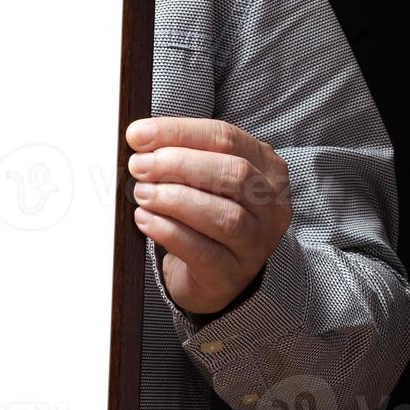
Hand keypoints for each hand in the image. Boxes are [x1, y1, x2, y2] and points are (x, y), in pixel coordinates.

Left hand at [126, 117, 291, 315]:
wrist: (211, 276)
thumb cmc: (205, 216)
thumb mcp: (203, 180)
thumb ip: (181, 156)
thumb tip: (140, 139)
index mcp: (267, 168)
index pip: (227, 138)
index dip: (180, 133)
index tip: (138, 135)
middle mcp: (270, 205)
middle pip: (233, 174)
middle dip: (179, 165)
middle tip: (140, 166)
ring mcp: (257, 243)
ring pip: (225, 216)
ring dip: (176, 200)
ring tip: (142, 194)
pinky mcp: (232, 274)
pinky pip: (203, 252)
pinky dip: (170, 232)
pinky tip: (146, 220)